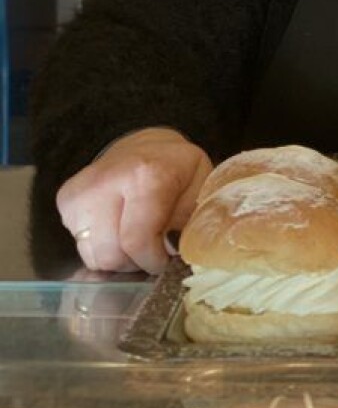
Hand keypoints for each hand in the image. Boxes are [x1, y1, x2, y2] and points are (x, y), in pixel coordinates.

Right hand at [56, 128, 212, 274]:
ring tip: (134, 236)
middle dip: (134, 262)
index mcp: (147, 174)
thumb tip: (173, 252)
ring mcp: (82, 190)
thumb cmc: (176, 169)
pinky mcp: (66, 199)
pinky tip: (116, 227)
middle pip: (111, 254)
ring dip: (117, 257)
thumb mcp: (200, 187)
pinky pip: (80, 247)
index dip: (152, 261)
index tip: (163, 260)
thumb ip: (191, 222)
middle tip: (150, 249)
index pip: (137, 241)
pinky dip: (100, 247)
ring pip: (93, 256)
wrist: (143, 145)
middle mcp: (107, 179)